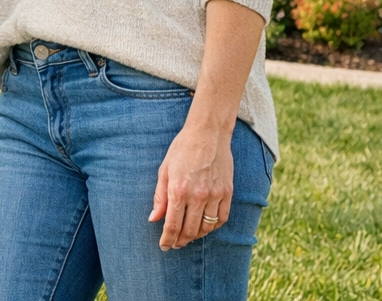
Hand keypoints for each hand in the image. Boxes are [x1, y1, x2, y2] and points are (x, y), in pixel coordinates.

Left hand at [149, 124, 232, 249]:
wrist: (208, 134)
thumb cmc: (182, 150)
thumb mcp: (164, 170)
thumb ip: (159, 197)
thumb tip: (153, 219)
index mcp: (179, 190)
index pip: (172, 224)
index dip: (167, 239)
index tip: (164, 246)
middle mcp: (198, 196)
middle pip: (190, 230)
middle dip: (180, 240)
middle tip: (175, 244)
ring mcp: (215, 195)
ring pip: (206, 227)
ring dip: (196, 236)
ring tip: (188, 237)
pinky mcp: (227, 192)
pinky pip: (222, 218)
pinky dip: (213, 227)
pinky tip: (205, 227)